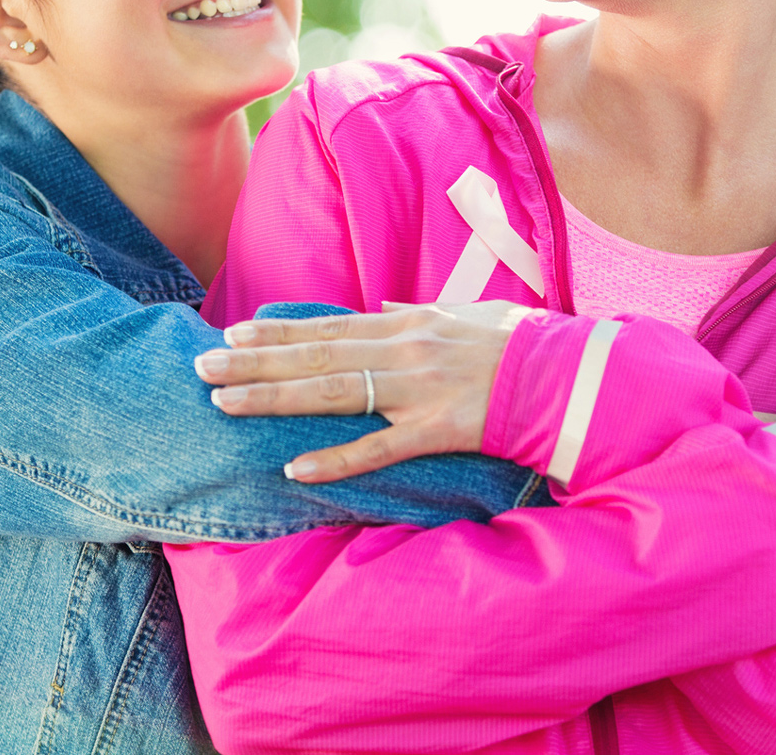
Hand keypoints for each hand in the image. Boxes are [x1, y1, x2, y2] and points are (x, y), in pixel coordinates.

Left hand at [193, 301, 528, 481]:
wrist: (574, 375)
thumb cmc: (522, 345)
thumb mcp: (466, 314)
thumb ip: (420, 313)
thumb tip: (386, 307)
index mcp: (407, 324)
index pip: (326, 328)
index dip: (276, 332)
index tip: (230, 332)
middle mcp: (403, 350)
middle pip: (313, 358)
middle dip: (253, 361)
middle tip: (201, 367)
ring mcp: (418, 390)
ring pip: (331, 394)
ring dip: (272, 398)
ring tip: (223, 402)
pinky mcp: (439, 429)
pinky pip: (379, 449)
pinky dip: (337, 459)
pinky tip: (295, 468)